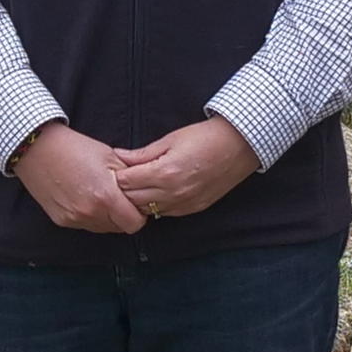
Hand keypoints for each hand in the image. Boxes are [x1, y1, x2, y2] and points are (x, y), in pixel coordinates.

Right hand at [14, 122, 146, 234]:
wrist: (37, 149)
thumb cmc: (74, 148)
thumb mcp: (109, 156)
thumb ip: (129, 178)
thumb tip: (142, 191)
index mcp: (105, 197)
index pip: (134, 224)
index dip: (139, 215)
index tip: (135, 204)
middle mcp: (90, 213)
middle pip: (119, 228)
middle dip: (123, 215)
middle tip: (117, 197)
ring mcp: (74, 219)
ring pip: (102, 228)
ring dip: (106, 217)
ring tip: (99, 195)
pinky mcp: (62, 220)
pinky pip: (84, 225)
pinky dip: (89, 215)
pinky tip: (83, 197)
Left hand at [107, 115, 260, 222]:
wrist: (238, 146)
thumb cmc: (205, 138)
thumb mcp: (170, 140)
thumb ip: (142, 153)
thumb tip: (119, 156)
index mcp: (164, 172)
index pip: (126, 182)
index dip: (116, 176)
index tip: (113, 170)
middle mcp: (173, 192)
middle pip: (133, 200)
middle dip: (123, 190)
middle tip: (119, 180)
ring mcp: (184, 204)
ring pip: (148, 210)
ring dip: (138, 201)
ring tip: (136, 187)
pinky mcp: (193, 209)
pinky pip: (165, 213)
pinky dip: (155, 206)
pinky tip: (154, 194)